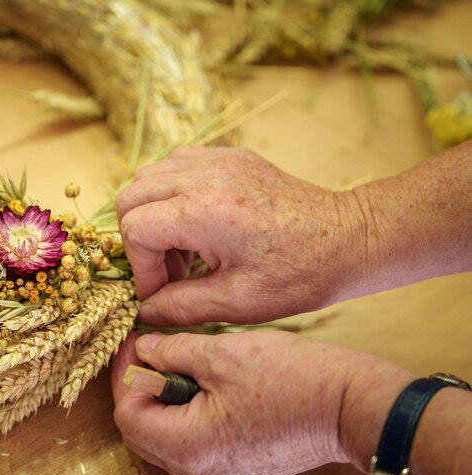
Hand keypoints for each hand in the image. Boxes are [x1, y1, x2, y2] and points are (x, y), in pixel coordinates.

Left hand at [111, 330, 354, 474]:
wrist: (353, 407)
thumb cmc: (294, 379)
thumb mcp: (222, 353)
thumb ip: (172, 351)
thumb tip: (145, 351)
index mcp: (191, 448)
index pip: (129, 415)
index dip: (126, 375)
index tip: (134, 343)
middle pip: (145, 433)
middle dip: (142, 390)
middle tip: (152, 352)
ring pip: (170, 441)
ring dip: (165, 404)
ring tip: (180, 366)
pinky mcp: (241, 474)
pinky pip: (197, 448)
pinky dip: (189, 418)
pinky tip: (205, 389)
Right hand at [116, 146, 363, 324]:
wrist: (349, 239)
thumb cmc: (298, 274)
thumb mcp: (236, 302)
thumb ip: (180, 306)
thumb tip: (143, 311)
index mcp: (203, 210)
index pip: (135, 228)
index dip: (140, 267)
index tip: (160, 292)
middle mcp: (204, 175)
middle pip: (131, 196)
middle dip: (138, 238)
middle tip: (167, 271)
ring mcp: (217, 159)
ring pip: (149, 176)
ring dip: (152, 213)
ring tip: (182, 247)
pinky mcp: (230, 157)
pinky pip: (177, 164)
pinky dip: (171, 193)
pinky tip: (196, 223)